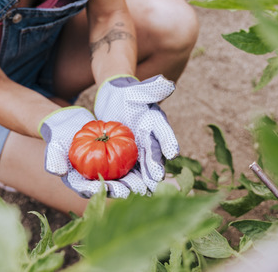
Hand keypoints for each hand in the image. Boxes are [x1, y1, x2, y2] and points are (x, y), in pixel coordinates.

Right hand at [39, 106, 147, 197]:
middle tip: (136, 190)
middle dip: (123, 191)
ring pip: (121, 181)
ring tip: (146, 185)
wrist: (68, 125)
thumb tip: (58, 172)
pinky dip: (137, 168)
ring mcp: (105, 174)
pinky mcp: (114, 163)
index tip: (114, 190)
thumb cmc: (59, 137)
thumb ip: (53, 159)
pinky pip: (126, 167)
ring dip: (134, 184)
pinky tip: (149, 169)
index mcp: (78, 183)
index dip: (103, 191)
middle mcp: (93, 182)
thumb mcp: (53, 146)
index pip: (91, 191)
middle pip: (110, 189)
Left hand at [94, 75, 178, 191]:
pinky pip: (123, 175)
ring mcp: (139, 157)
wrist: (113, 101)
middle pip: (153, 163)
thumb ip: (152, 89)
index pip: (165, 139)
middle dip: (152, 175)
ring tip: (129, 192)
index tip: (169, 156)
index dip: (168, 146)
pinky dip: (117, 183)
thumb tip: (167, 84)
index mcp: (158, 129)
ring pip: (139, 173)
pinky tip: (108, 191)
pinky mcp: (124, 163)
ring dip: (135, 184)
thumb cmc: (128, 94)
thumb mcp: (138, 90)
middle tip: (151, 184)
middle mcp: (152, 146)